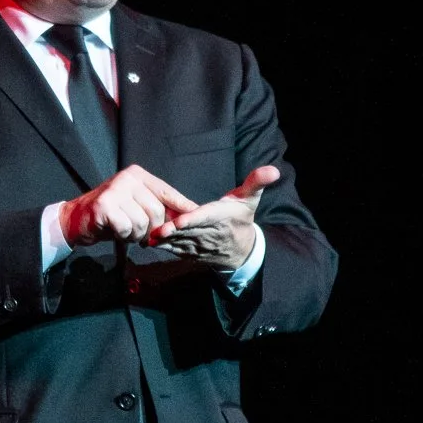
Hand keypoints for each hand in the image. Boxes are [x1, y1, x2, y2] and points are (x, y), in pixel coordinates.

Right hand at [60, 165, 198, 246]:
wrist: (76, 220)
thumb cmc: (111, 215)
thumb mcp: (137, 205)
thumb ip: (159, 207)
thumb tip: (190, 213)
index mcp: (138, 175)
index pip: (168, 192)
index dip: (183, 207)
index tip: (197, 215)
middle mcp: (127, 178)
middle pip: (157, 211)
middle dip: (151, 229)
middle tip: (139, 233)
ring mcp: (115, 190)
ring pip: (143, 222)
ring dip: (135, 234)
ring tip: (124, 229)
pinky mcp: (105, 206)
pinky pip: (127, 228)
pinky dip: (123, 235)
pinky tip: (114, 230)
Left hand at [146, 165, 279, 269]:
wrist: (240, 250)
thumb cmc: (241, 218)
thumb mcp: (251, 199)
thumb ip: (257, 182)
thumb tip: (274, 170)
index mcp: (221, 218)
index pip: (205, 218)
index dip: (192, 220)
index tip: (179, 221)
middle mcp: (209, 233)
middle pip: (188, 232)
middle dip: (173, 232)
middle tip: (156, 229)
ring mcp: (198, 245)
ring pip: (179, 242)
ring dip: (164, 240)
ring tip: (148, 234)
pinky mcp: (190, 253)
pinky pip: (174, 250)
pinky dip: (163, 246)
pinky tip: (148, 240)